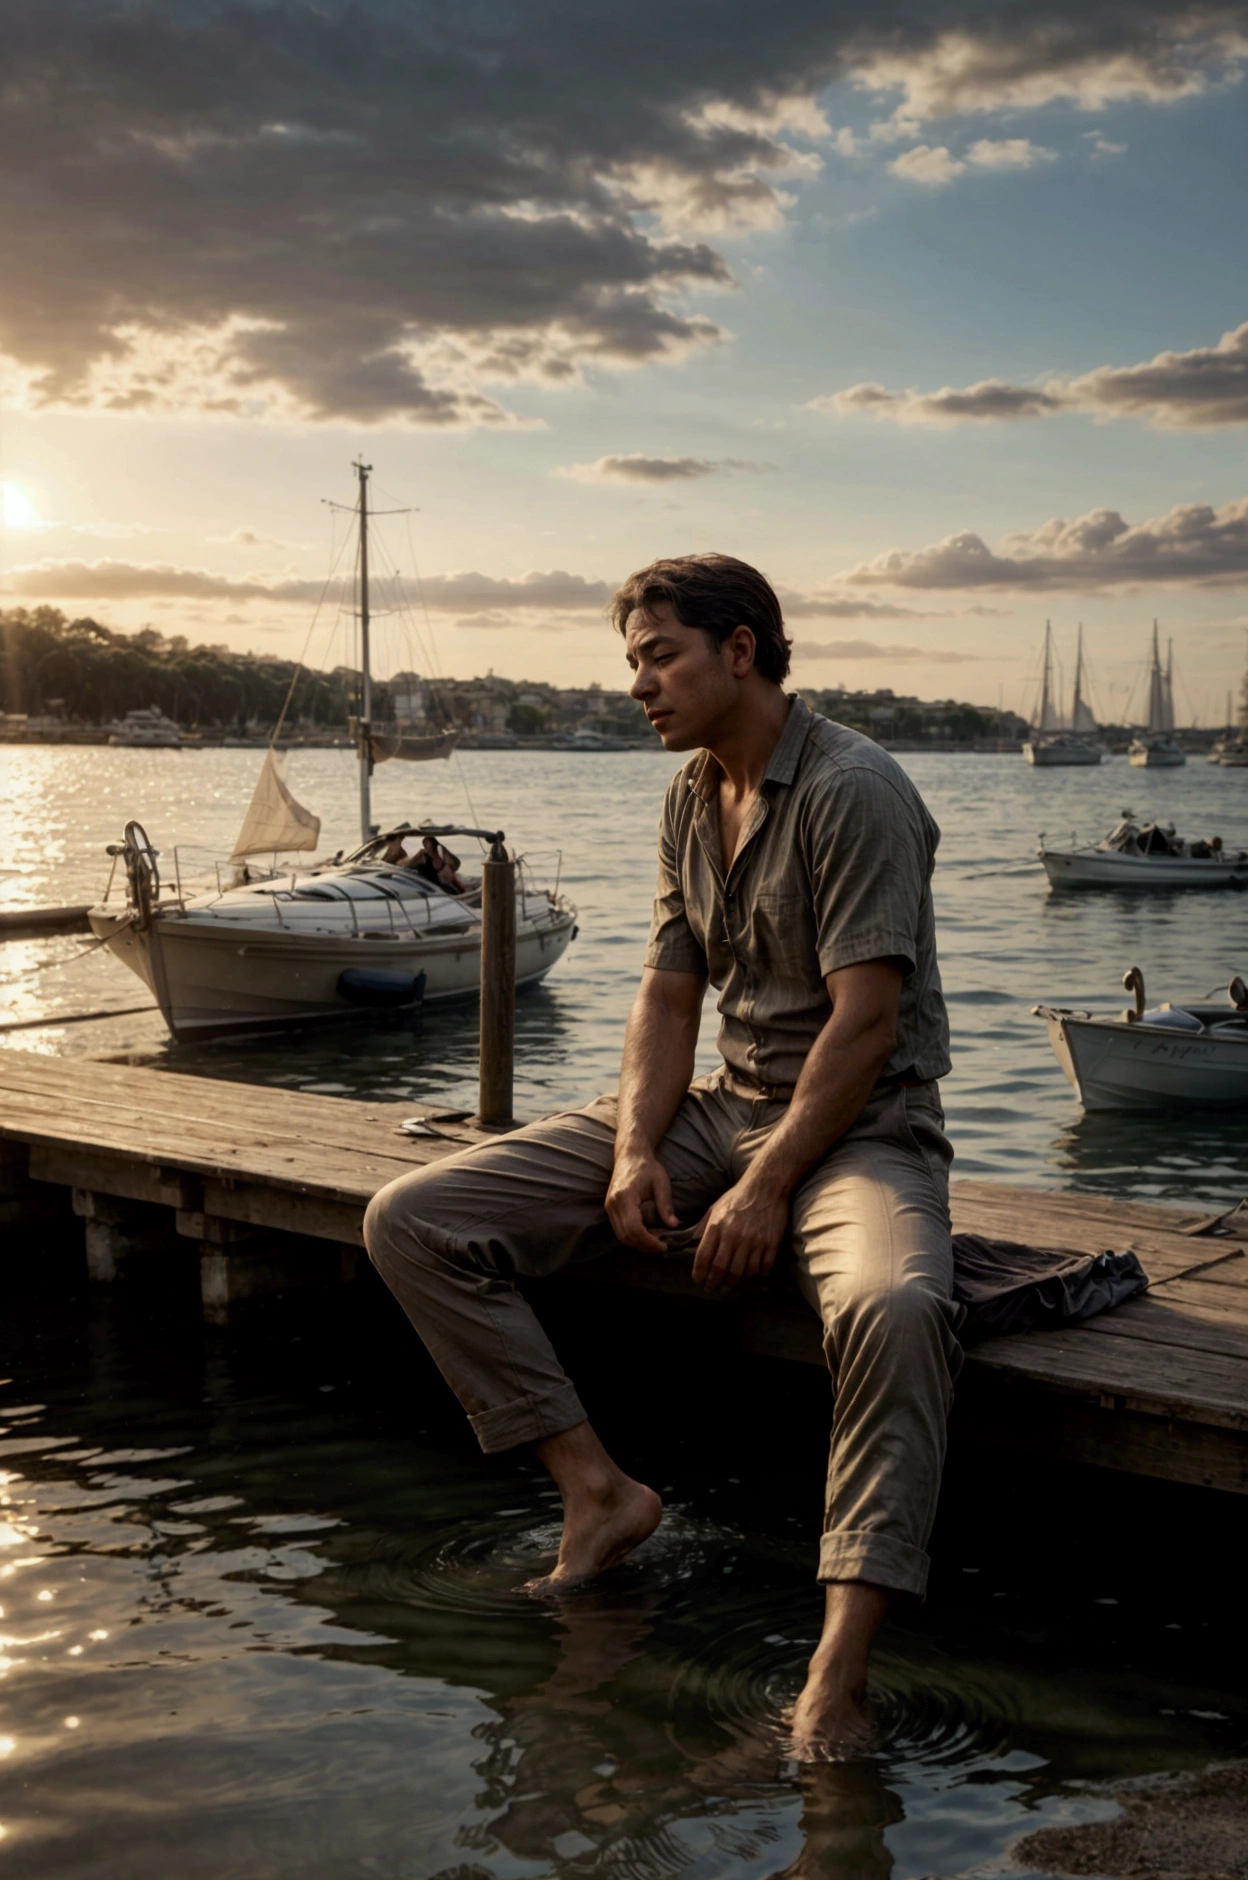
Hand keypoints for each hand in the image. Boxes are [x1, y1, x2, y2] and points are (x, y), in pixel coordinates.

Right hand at [605, 1143, 678, 1252]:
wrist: (630, 1155)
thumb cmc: (647, 1167)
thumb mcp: (661, 1183)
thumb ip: (666, 1205)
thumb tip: (673, 1225)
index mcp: (625, 1197)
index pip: (634, 1228)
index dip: (649, 1241)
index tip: (663, 1245)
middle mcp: (613, 1204)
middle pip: (626, 1236)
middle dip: (644, 1245)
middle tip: (662, 1246)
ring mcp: (609, 1207)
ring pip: (621, 1235)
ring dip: (638, 1243)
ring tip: (655, 1242)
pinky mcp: (610, 1208)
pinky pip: (619, 1229)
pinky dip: (632, 1237)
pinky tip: (646, 1235)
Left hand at [691, 1175, 788, 1295]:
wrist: (766, 1186)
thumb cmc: (738, 1197)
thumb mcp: (715, 1208)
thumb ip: (703, 1227)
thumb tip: (691, 1243)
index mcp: (717, 1227)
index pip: (704, 1258)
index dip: (699, 1274)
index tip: (699, 1281)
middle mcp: (734, 1236)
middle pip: (722, 1270)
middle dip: (715, 1283)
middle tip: (713, 1288)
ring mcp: (754, 1241)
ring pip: (742, 1273)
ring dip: (735, 1282)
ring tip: (730, 1284)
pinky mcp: (771, 1243)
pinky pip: (762, 1268)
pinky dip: (756, 1275)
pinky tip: (752, 1274)